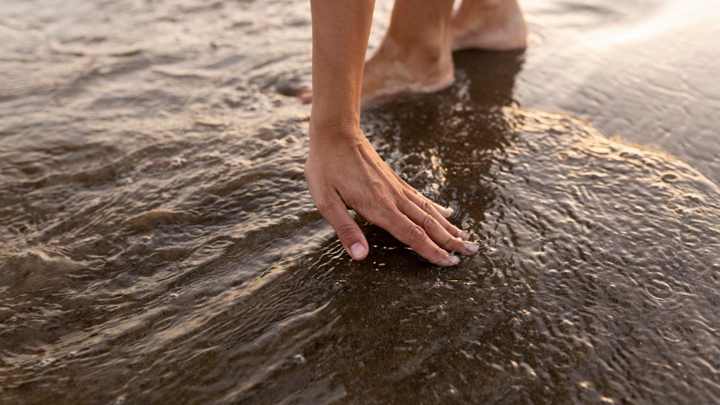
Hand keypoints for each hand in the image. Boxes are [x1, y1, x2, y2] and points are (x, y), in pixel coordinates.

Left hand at [305, 126, 478, 265]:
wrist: (335, 132)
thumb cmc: (326, 167)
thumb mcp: (326, 201)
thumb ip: (345, 230)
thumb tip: (360, 256)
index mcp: (379, 207)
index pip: (412, 235)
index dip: (432, 251)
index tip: (450, 263)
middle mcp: (394, 198)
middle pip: (428, 224)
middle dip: (451, 241)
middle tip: (472, 252)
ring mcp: (397, 187)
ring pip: (429, 211)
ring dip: (449, 227)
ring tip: (467, 237)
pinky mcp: (394, 180)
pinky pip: (420, 197)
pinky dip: (436, 208)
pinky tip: (446, 213)